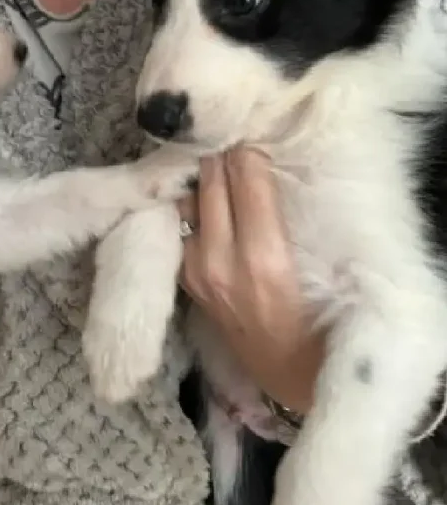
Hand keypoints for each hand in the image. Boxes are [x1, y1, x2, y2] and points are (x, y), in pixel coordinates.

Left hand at [178, 149, 326, 413]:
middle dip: (223, 151)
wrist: (289, 375)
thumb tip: (263, 160)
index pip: (245, 176)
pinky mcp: (186, 278)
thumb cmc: (319, 319)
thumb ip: (288, 214)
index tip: (256, 130)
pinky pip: (182, 223)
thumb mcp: (322, 266)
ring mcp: (196, 270)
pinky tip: (205, 194)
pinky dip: (193, 203)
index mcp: (262, 257)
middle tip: (234, 131)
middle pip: (212, 180)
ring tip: (220, 160)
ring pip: (191, 197)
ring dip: (204, 175)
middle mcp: (220, 260)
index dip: (250, 146)